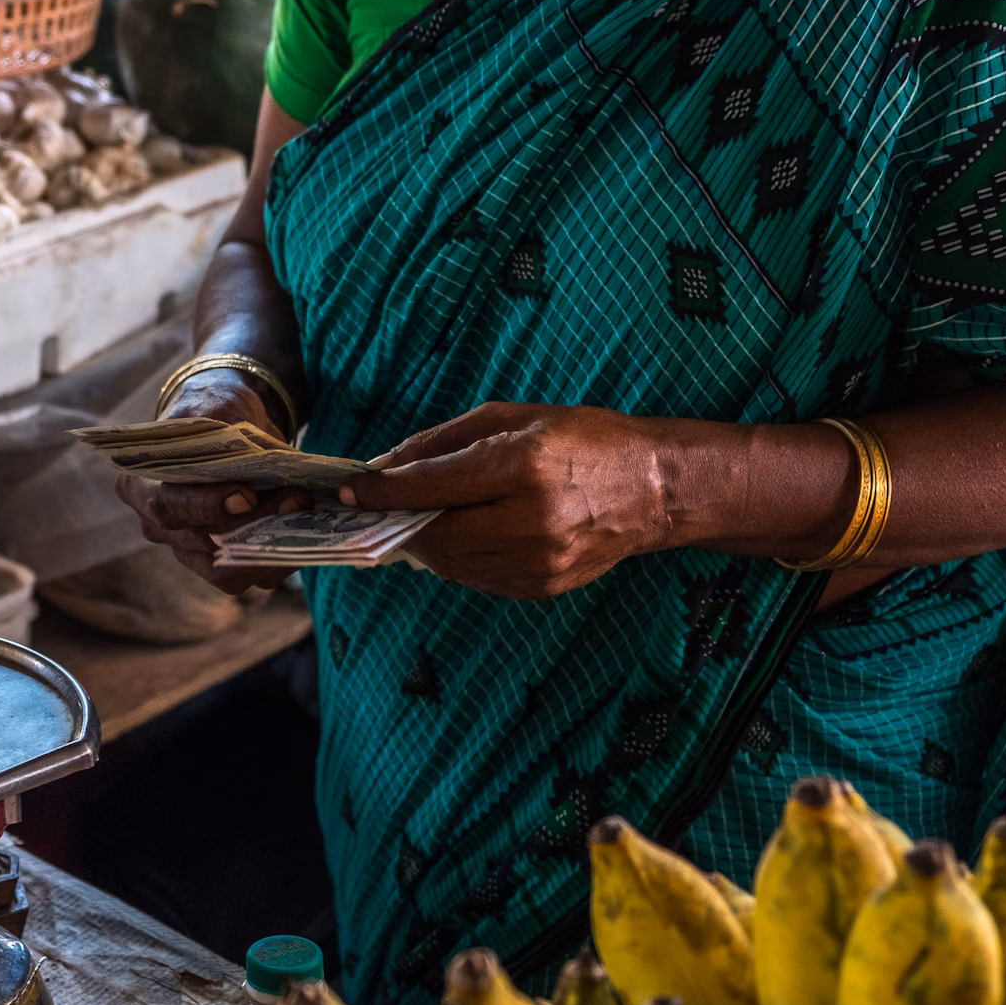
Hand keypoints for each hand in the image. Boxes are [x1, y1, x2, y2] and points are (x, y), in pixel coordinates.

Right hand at [114, 369, 311, 593]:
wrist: (225, 425)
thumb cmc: (213, 413)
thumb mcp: (219, 407)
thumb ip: (232, 432)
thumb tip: (264, 462)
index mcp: (141, 485)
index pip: (167, 505)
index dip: (206, 506)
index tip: (246, 494)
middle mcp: (158, 526)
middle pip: (201, 541)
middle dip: (253, 523)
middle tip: (297, 498)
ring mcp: (187, 550)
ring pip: (227, 571)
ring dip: (273, 547)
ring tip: (308, 514)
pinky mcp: (221, 565)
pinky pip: (252, 576)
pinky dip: (283, 559)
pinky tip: (310, 533)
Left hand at [338, 403, 677, 599]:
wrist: (654, 489)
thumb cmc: (583, 440)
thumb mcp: (514, 418)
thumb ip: (443, 442)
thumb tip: (386, 466)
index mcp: (524, 466)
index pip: (432, 485)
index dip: (383, 490)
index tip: (351, 490)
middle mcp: (532, 519)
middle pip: (435, 531)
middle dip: (398, 521)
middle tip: (376, 508)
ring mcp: (539, 560)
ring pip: (450, 562)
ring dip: (423, 543)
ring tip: (416, 520)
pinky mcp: (542, 586)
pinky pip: (476, 577)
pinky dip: (456, 559)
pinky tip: (457, 536)